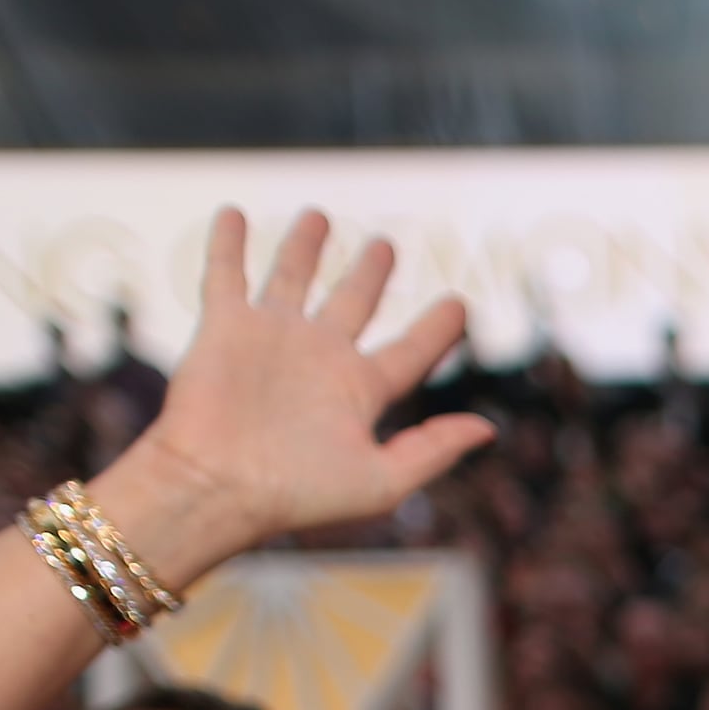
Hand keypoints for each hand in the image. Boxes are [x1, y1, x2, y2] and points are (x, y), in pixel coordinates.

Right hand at [100, 208, 496, 570]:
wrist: (219, 488)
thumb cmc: (299, 495)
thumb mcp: (381, 482)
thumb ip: (434, 452)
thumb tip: (490, 429)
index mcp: (360, 392)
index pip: (410, 352)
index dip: (436, 330)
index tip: (460, 304)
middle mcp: (319, 359)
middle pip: (352, 303)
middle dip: (369, 273)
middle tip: (385, 244)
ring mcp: (272, 339)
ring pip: (293, 278)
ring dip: (304, 247)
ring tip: (318, 215)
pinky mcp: (225, 327)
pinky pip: (227, 274)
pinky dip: (229, 244)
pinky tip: (232, 214)